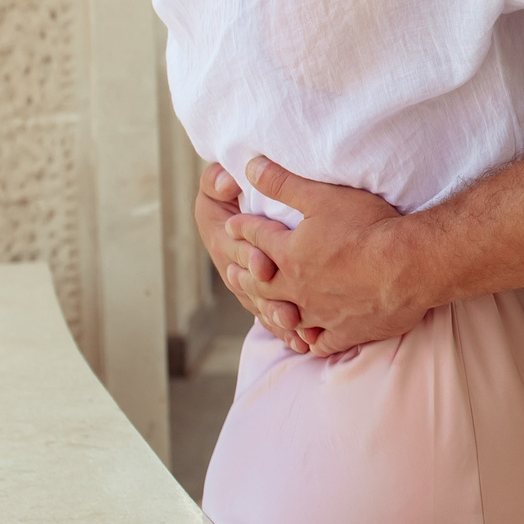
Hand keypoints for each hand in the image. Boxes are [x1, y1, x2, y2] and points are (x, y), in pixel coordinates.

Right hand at [195, 164, 310, 352]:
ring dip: (277, 318)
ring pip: (262, 307)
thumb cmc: (227, 195)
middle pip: (251, 286)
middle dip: (268, 298)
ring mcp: (249, 287)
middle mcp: (233, 268)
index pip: (235, 251)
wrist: (235, 217)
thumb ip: (218, 181)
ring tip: (295, 327)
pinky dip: (288, 331)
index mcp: (222, 239)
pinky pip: (274, 320)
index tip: (265, 263)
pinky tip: (304, 342)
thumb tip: (228, 180)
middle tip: (287, 309)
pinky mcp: (266, 300)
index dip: (249, 258)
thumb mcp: (220, 185)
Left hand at [231, 156, 429, 355]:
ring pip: (288, 316)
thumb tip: (249, 166)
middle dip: (247, 275)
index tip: (232, 225)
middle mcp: (297, 288)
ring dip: (274, 312)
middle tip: (235, 273)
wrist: (409, 265)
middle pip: (263, 283)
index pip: (257, 238)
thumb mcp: (323, 196)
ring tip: (268, 309)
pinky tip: (311, 339)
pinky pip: (321, 342)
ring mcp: (320, 314)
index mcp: (290, 254)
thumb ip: (284, 183)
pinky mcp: (346, 331)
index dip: (243, 228)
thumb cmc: (368, 228)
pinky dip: (312, 340)